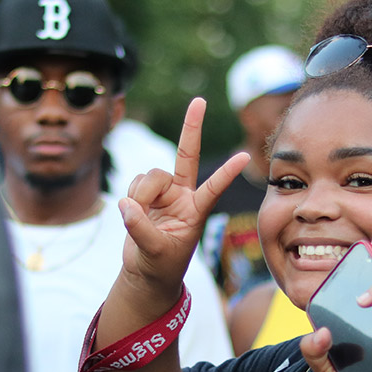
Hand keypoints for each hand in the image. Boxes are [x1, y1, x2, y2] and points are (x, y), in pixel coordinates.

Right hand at [118, 97, 248, 290]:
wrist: (147, 271)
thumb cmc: (160, 265)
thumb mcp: (154, 252)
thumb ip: (140, 228)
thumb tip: (125, 204)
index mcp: (196, 210)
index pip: (214, 188)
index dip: (227, 173)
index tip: (245, 157)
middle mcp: (183, 195)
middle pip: (185, 156)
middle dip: (191, 128)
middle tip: (200, 100)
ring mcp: (165, 192)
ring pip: (150, 175)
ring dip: (140, 194)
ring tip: (140, 216)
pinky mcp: (146, 193)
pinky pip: (135, 182)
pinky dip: (130, 197)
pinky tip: (133, 212)